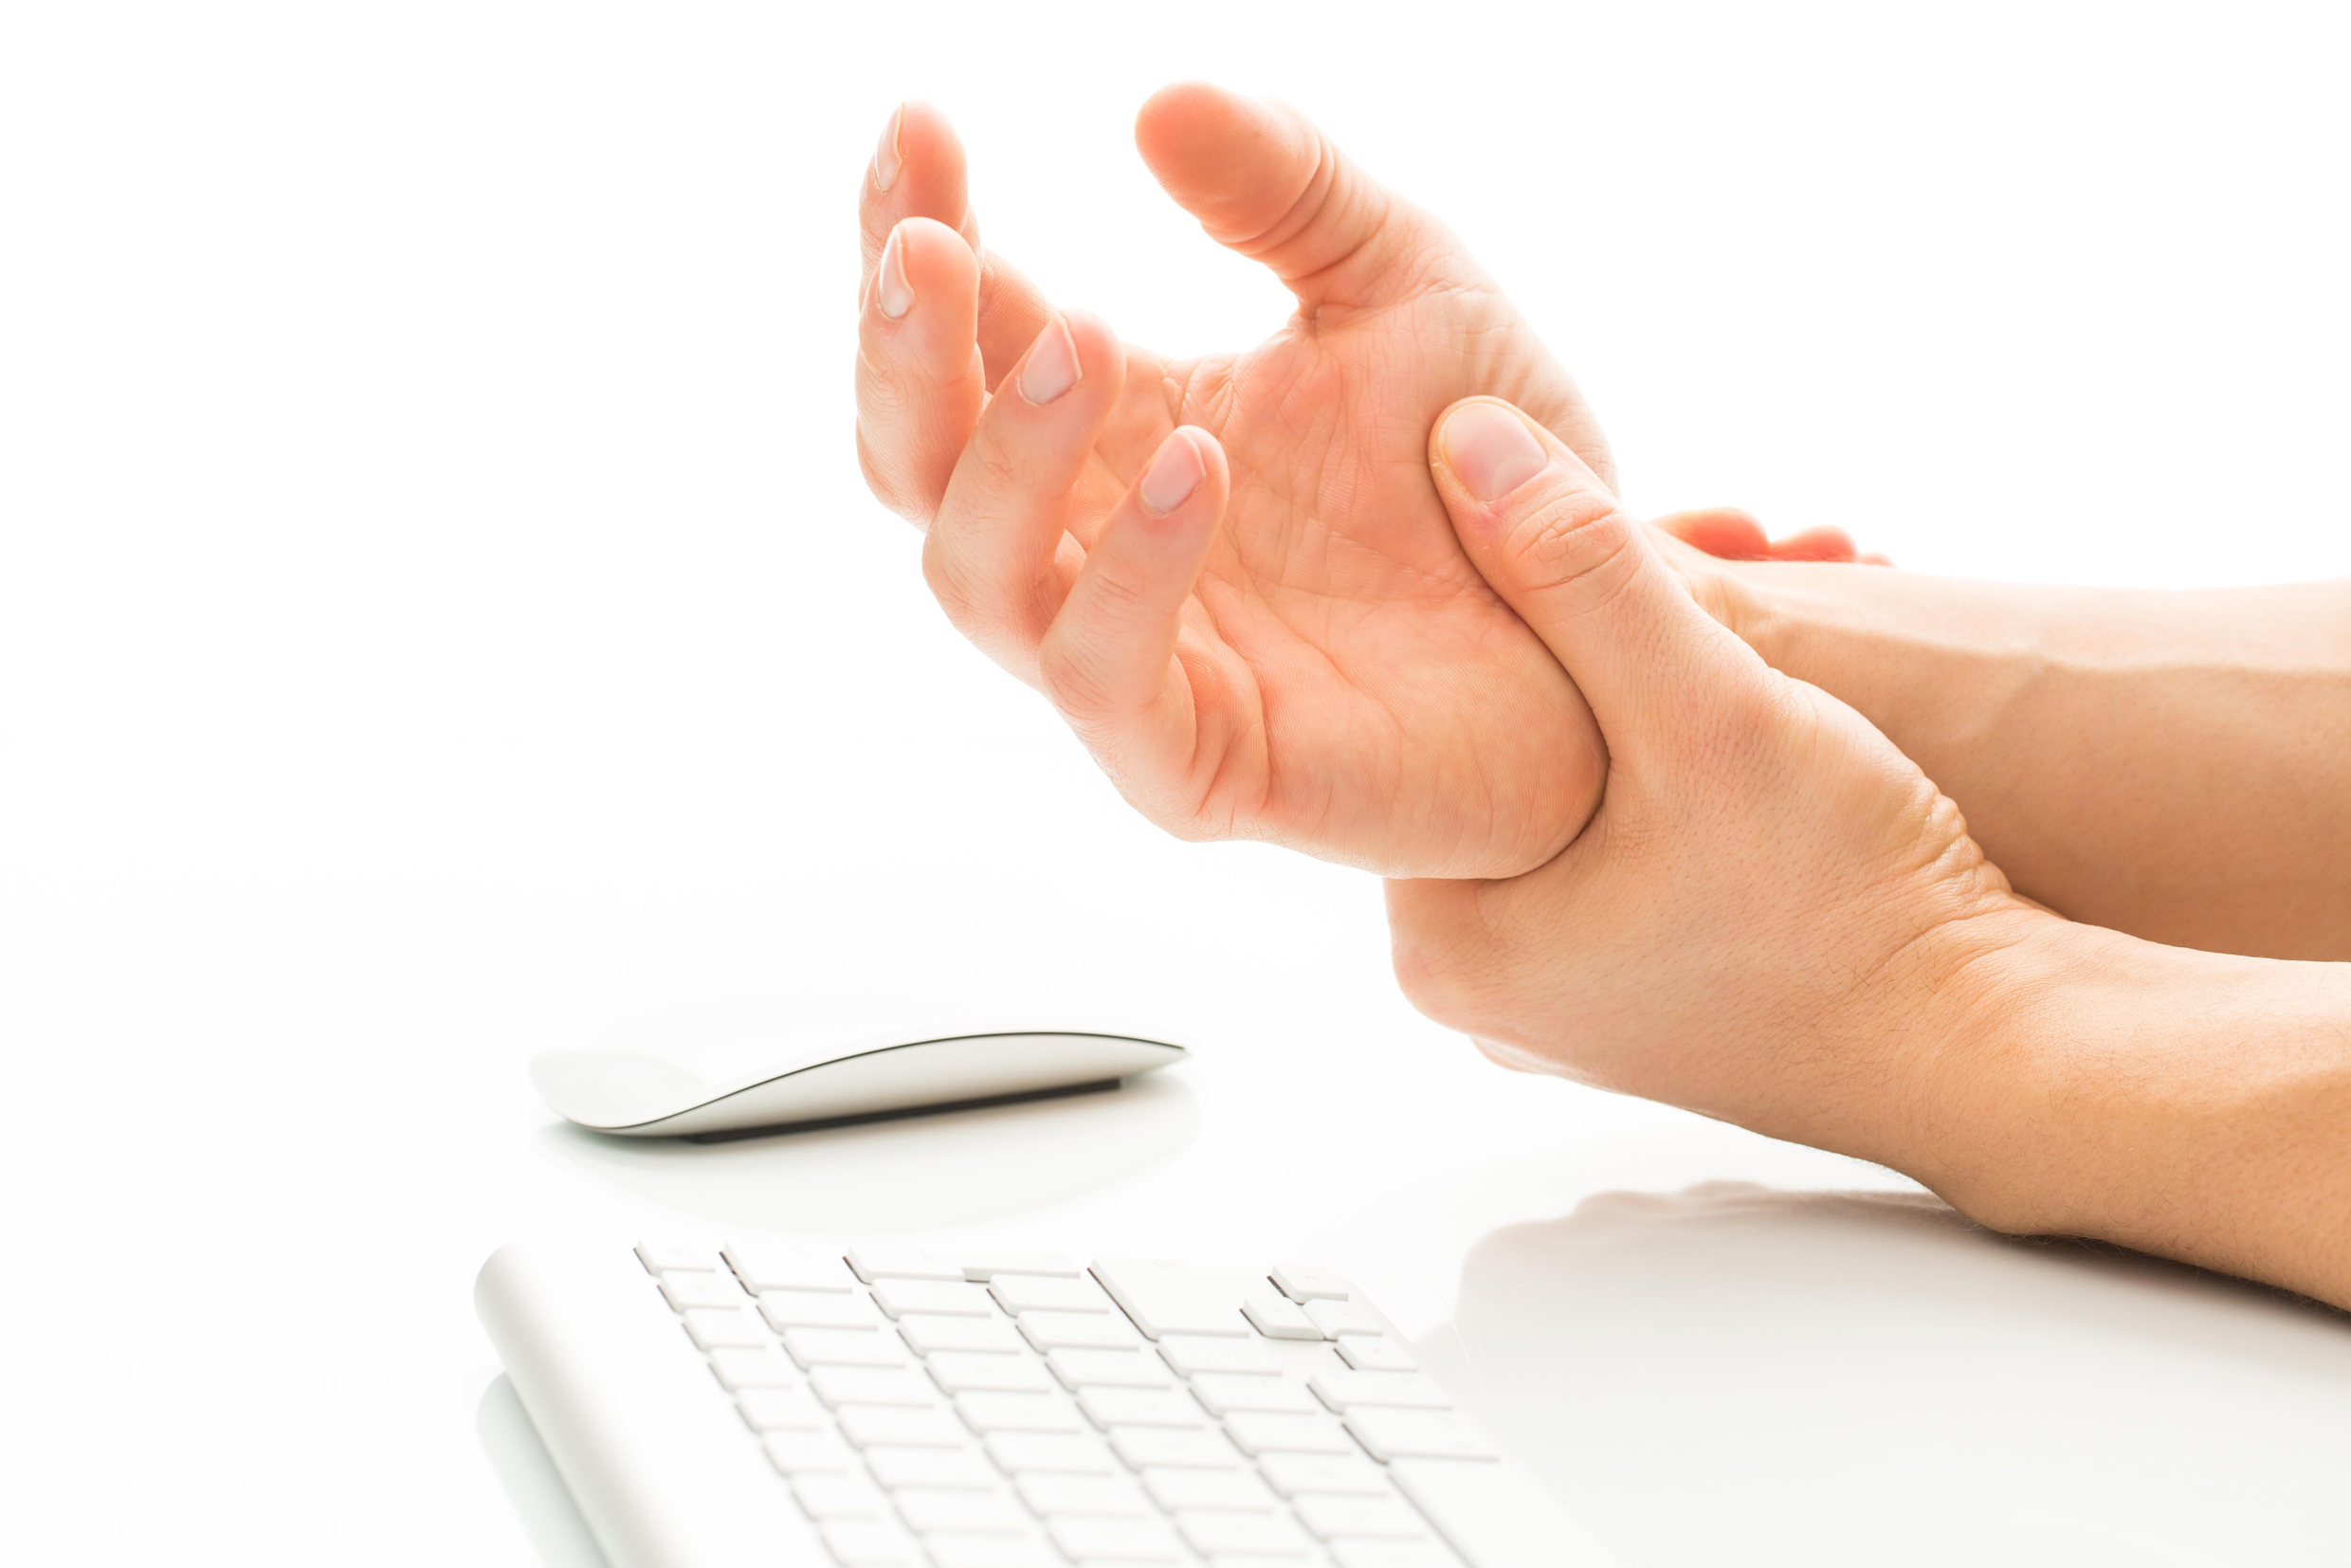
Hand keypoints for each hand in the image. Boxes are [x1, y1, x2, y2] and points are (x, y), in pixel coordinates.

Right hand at [855, 86, 1611, 878]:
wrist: (1609, 635)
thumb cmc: (1491, 466)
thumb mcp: (1404, 283)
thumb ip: (1288, 192)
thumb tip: (1157, 102)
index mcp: (1111, 424)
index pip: (959, 332)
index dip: (914, 230)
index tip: (920, 124)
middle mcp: (1088, 546)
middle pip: (914, 463)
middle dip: (900, 353)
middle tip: (926, 243)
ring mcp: (1129, 661)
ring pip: (975, 580)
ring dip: (1001, 458)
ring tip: (1080, 340)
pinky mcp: (1198, 764)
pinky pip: (1108, 681)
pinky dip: (1129, 576)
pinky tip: (1195, 465)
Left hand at [1387, 399, 2043, 1167]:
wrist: (1992, 1052)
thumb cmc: (1847, 904)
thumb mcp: (1708, 708)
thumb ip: (1581, 570)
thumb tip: (1460, 442)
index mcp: (1440, 938)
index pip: (1434, 714)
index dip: (1522, 585)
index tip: (1627, 518)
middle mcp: (1475, 983)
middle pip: (1514, 741)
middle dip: (1622, 619)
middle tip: (1740, 535)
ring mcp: (1558, 995)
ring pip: (1587, 778)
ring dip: (1675, 673)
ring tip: (1784, 580)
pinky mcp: (1639, 990)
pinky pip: (1633, 832)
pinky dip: (1694, 751)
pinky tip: (1778, 687)